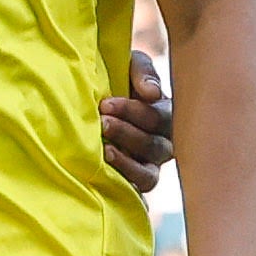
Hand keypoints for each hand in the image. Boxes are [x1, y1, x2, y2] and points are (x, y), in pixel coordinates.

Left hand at [99, 49, 174, 194]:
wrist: (90, 102)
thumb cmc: (114, 79)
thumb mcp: (129, 65)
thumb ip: (142, 71)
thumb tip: (152, 93)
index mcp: (166, 116)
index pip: (159, 118)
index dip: (134, 112)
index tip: (106, 103)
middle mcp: (163, 145)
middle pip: (155, 146)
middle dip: (127, 133)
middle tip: (102, 122)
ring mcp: (150, 167)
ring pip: (149, 174)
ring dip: (127, 162)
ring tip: (104, 150)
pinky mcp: (134, 184)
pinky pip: (138, 191)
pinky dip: (126, 184)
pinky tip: (106, 174)